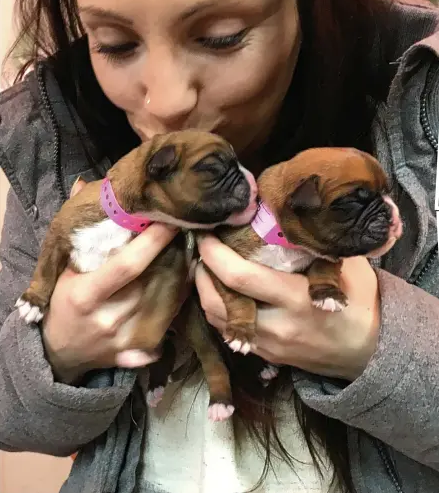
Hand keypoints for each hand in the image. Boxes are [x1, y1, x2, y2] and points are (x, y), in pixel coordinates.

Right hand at [41, 178, 178, 383]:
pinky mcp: (139, 352)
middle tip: (187, 229)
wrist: (61, 353)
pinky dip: (180, 302)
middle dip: (172, 253)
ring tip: (190, 250)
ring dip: (182, 274)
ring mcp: (126, 338)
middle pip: (152, 281)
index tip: (169, 219)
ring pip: (167, 302)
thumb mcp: (63, 270)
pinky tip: (186, 283)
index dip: (151, 241)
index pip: (126, 265)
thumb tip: (83, 185)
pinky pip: (170, 324)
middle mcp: (109, 318)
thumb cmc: (64, 304)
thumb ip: (78, 230)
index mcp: (85, 296)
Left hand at [195, 235, 380, 380]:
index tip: (206, 235)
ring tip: (208, 269)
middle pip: (218, 304)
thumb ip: (316, 245)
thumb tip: (286, 217)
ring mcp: (269, 346)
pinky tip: (224, 293)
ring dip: (206, 293)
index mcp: (296, 300)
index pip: (240, 277)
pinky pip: (230, 333)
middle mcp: (277, 326)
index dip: (215, 254)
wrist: (372, 352)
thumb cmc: (361, 303)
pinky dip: (220, 311)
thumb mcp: (347, 266)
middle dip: (201, 273)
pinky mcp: (266, 356)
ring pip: (219, 321)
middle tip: (202, 251)